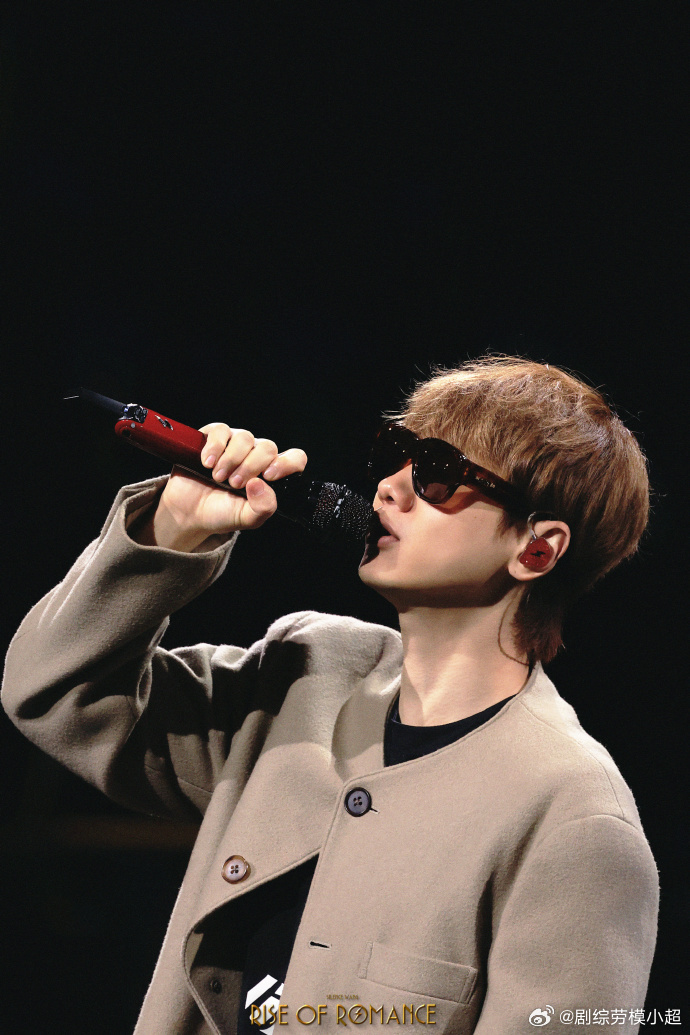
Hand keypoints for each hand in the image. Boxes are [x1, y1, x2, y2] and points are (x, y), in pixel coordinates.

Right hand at [133, 423, 307, 550]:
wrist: (189, 512)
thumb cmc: (221, 513)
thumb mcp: (246, 518)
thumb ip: (263, 507)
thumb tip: (261, 484)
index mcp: (271, 474)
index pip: (295, 458)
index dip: (288, 463)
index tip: (269, 476)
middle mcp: (257, 455)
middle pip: (268, 447)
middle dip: (251, 466)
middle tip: (234, 484)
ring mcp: (236, 444)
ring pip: (245, 437)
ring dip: (231, 459)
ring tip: (218, 477)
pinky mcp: (214, 437)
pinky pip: (221, 430)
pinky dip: (214, 447)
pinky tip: (207, 463)